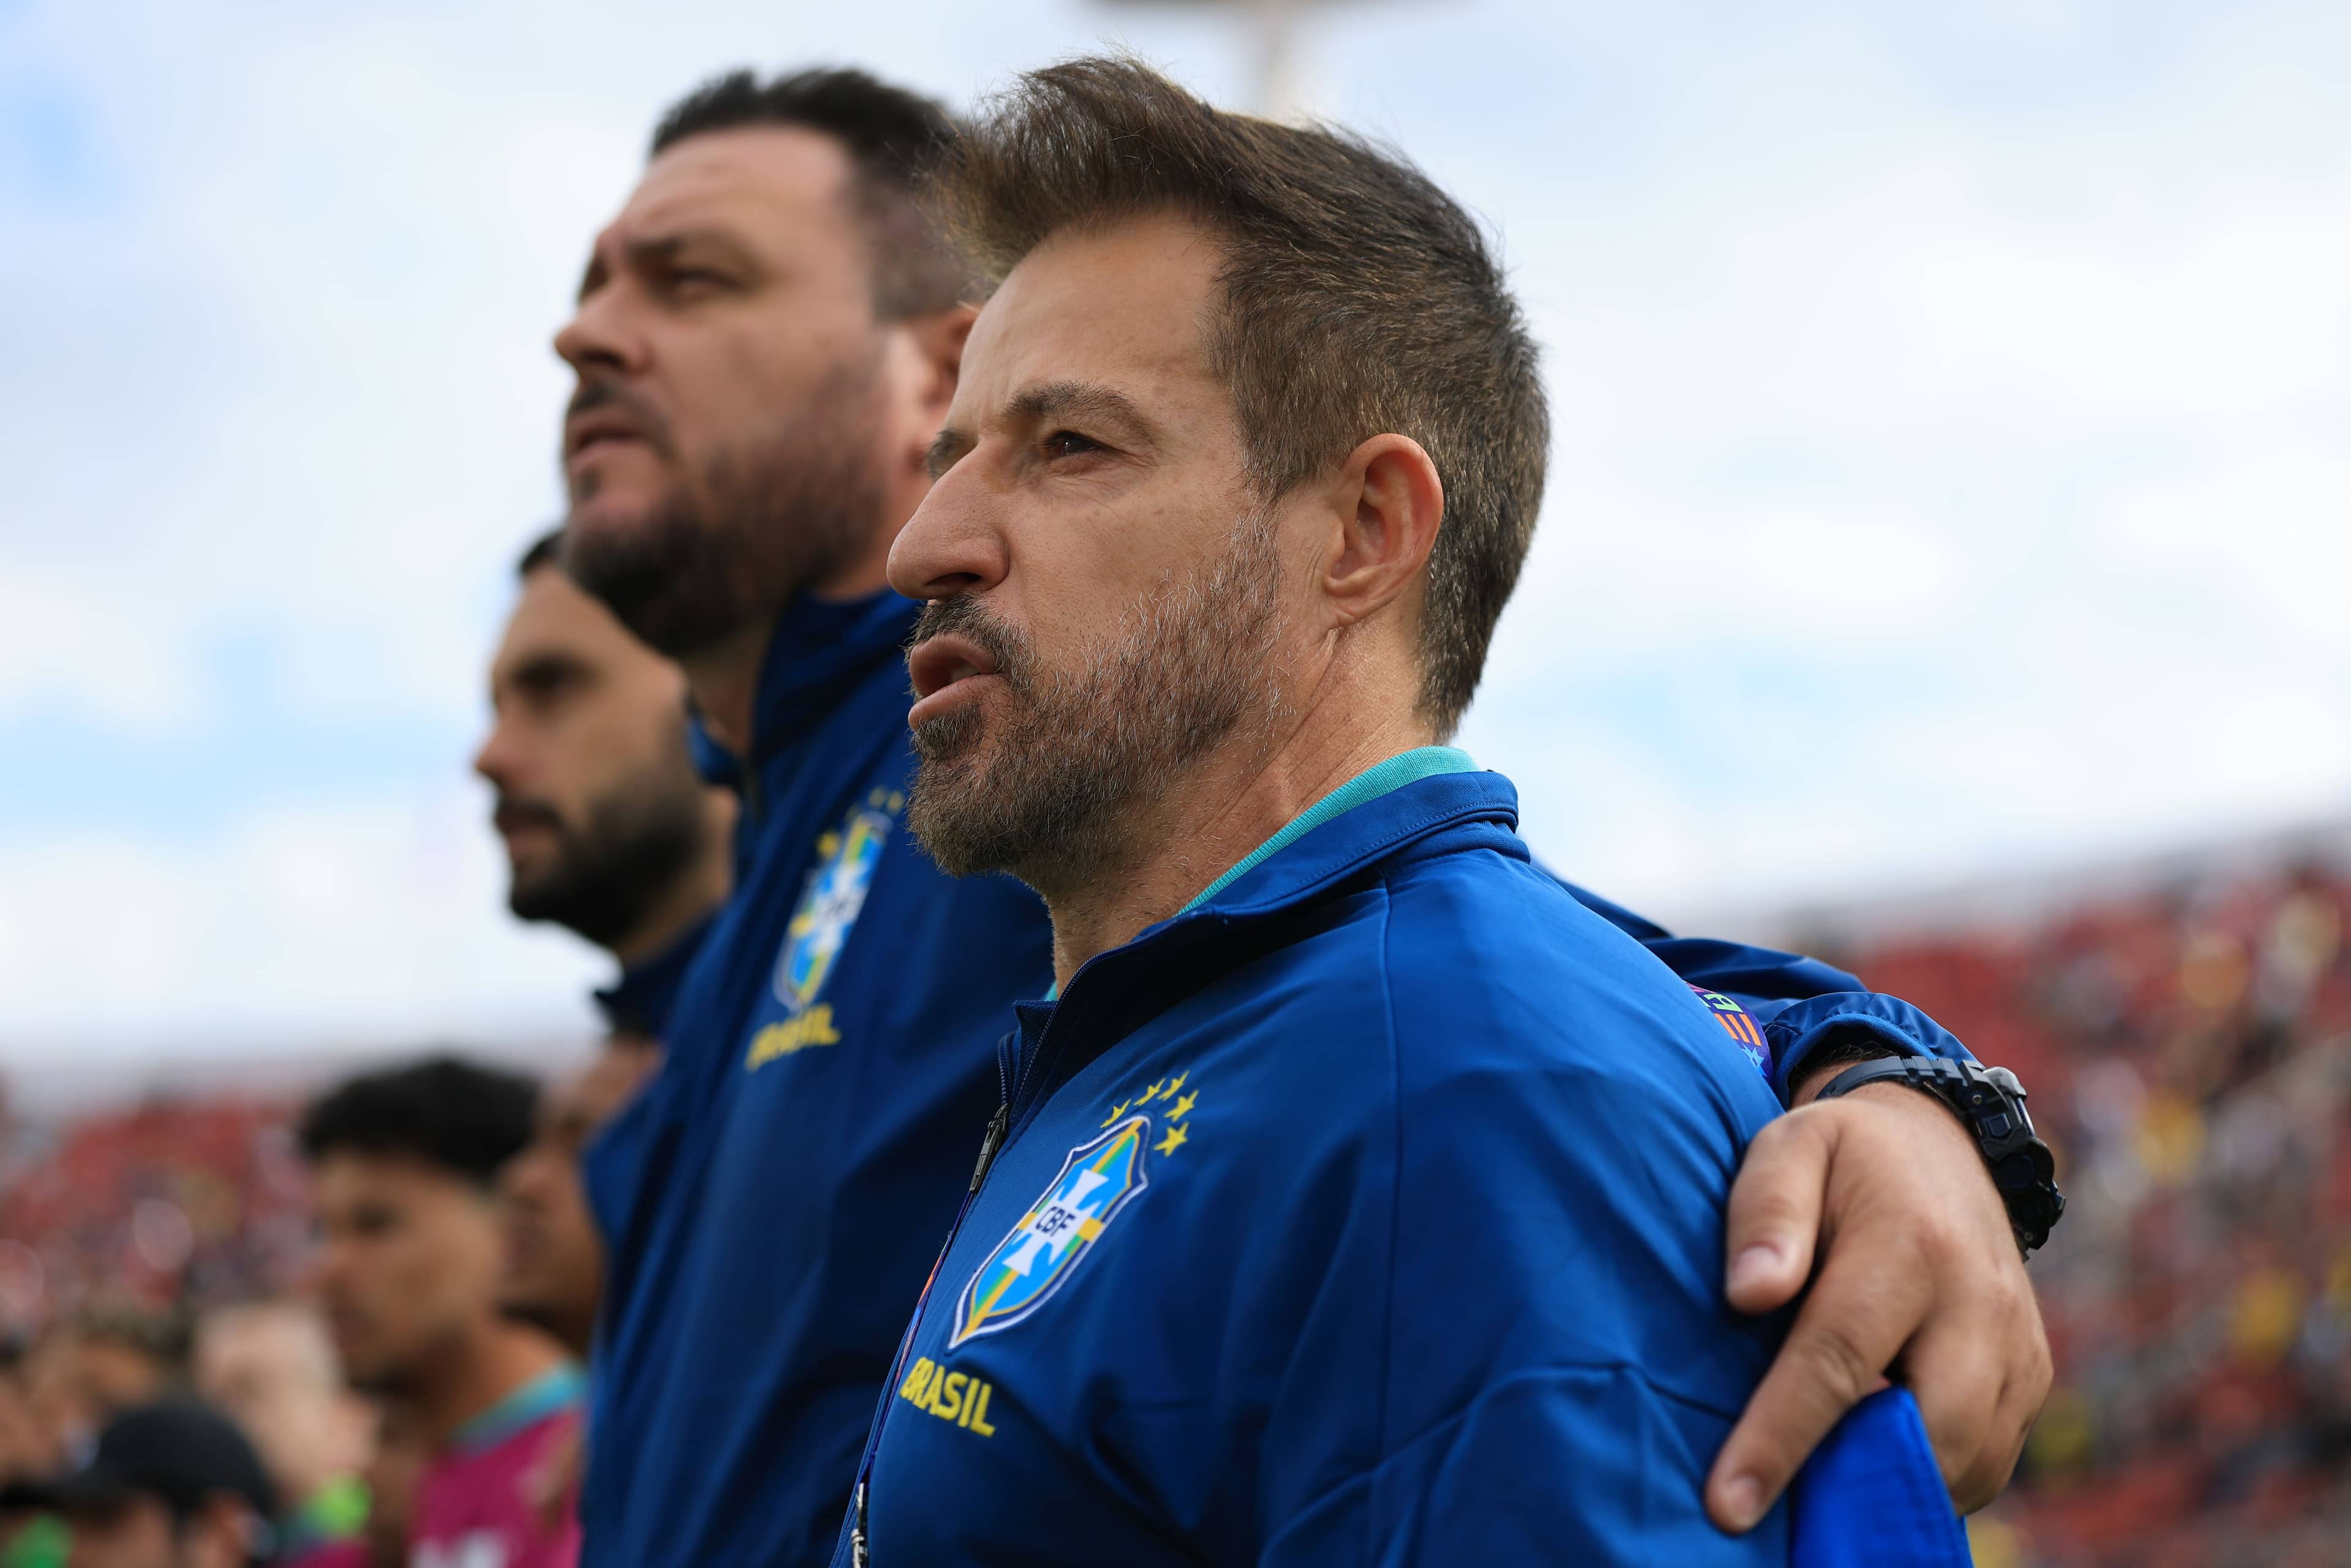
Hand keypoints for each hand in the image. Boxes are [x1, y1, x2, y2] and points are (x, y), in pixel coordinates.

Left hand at [1704, 1080, 2050, 1531]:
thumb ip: (1765, 1212)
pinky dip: (1933, 1478)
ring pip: (1967, 1459)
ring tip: (1816, 1498)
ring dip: (1894, 1490)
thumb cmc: (1843, 1156)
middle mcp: (1979, 1301)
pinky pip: (1990, 1457)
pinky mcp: (2031, 1373)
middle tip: (1774, 1517)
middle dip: (1851, 1487)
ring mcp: (2017, 1343)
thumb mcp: (1790, 1147)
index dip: (1782, 1436)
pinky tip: (1871, 1468)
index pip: (1838, 1358)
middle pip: (1925, 1429)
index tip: (1729, 1502)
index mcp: (1909, 1244)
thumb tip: (1748, 1294)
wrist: (1941, 1144)